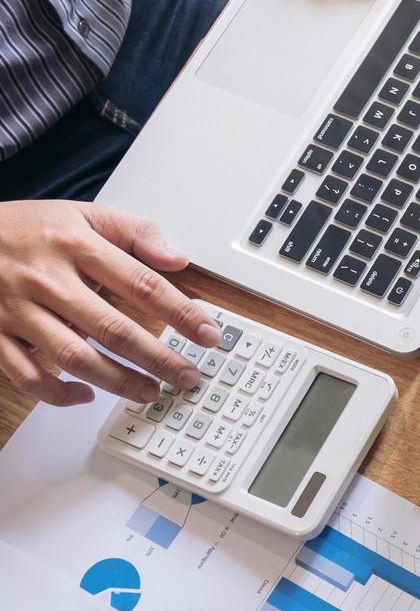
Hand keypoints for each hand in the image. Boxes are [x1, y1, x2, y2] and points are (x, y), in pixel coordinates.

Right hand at [0, 202, 220, 406]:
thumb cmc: (25, 227)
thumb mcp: (81, 213)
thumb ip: (133, 231)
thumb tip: (177, 258)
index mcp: (76, 246)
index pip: (142, 284)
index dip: (181, 313)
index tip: (209, 335)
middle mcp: (48, 280)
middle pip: (114, 329)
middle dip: (158, 358)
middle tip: (188, 377)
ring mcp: (17, 311)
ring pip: (74, 358)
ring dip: (118, 381)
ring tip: (150, 392)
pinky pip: (26, 375)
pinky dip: (57, 393)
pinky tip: (85, 396)